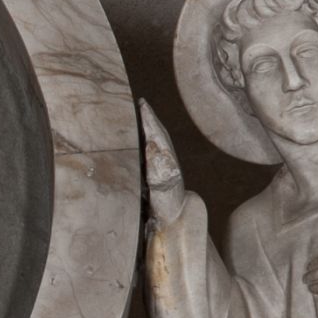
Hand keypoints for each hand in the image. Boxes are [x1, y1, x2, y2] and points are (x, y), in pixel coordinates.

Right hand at [140, 100, 189, 222]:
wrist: (176, 215)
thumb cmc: (167, 201)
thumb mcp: (160, 185)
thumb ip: (157, 167)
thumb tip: (152, 147)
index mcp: (166, 157)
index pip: (156, 133)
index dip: (149, 119)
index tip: (142, 105)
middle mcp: (167, 156)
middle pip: (159, 131)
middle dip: (150, 117)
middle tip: (141, 103)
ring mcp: (166, 162)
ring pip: (158, 137)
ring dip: (151, 124)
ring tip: (143, 112)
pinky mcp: (161, 168)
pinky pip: (155, 147)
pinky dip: (150, 136)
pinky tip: (145, 136)